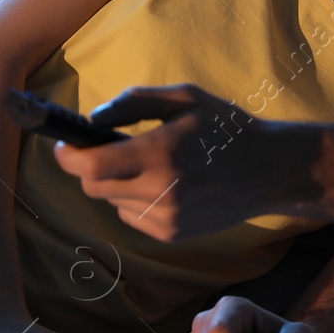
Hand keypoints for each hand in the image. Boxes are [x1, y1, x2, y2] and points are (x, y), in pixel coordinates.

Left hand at [52, 84, 319, 240]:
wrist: (270, 170)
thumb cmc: (226, 127)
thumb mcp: (185, 98)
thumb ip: (135, 102)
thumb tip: (92, 118)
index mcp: (162, 152)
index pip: (92, 165)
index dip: (69, 156)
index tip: (63, 146)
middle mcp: (162, 190)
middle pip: (95, 187)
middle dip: (89, 168)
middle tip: (100, 150)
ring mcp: (167, 217)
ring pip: (113, 203)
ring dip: (116, 183)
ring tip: (147, 164)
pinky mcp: (173, 234)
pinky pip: (132, 217)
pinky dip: (135, 200)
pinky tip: (164, 184)